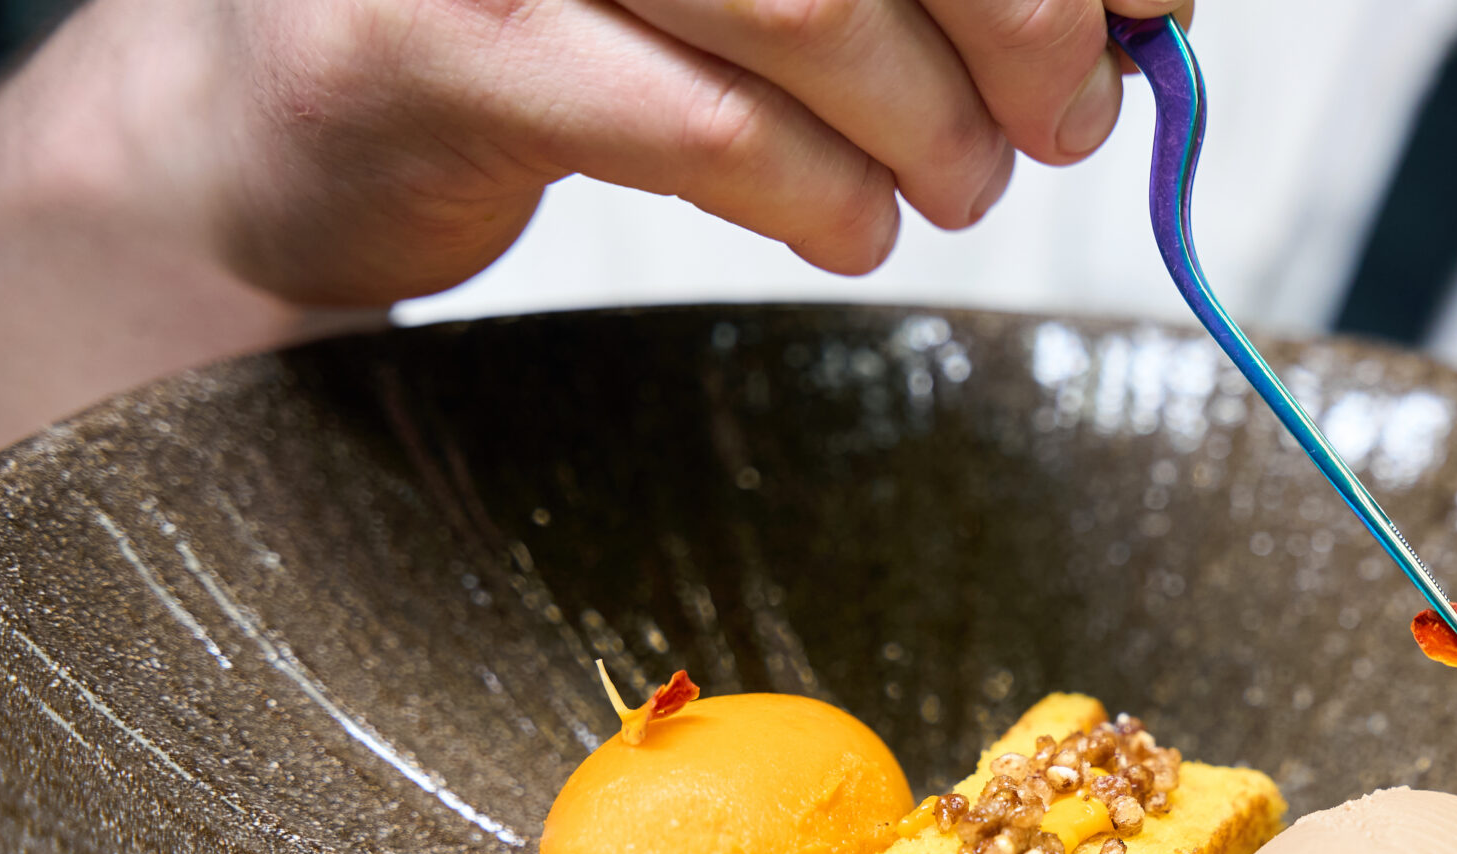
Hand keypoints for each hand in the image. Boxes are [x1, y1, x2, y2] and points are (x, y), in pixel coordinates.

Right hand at [0, 0, 1186, 446]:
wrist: (304, 115)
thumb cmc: (563, 22)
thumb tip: (1130, 12)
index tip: (1152, 7)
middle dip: (1019, 30)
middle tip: (1065, 122)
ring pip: (809, 9)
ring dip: (929, 129)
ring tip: (958, 188)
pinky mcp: (443, 42)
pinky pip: (707, 130)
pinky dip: (824, 199)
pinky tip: (852, 228)